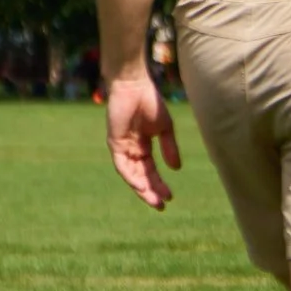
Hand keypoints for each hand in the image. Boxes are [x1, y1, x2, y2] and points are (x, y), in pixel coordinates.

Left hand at [106, 66, 181, 210]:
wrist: (134, 84)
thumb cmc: (149, 101)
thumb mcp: (165, 128)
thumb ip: (169, 148)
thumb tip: (175, 170)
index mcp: (143, 146)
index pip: (150, 170)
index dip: (160, 184)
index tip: (170, 197)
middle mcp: (131, 149)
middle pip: (141, 176)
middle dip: (151, 191)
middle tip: (161, 205)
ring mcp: (122, 147)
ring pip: (131, 174)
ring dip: (141, 188)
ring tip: (153, 200)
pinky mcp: (114, 142)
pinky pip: (121, 165)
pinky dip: (130, 176)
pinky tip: (141, 186)